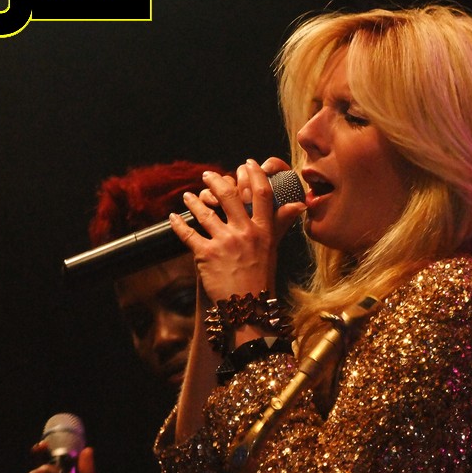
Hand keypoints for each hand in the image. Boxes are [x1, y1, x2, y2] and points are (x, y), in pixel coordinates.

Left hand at [170, 158, 304, 304]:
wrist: (247, 308)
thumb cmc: (261, 278)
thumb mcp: (274, 249)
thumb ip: (280, 224)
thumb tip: (298, 206)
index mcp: (263, 231)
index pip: (261, 194)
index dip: (255, 175)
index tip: (248, 164)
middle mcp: (245, 233)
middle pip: (230, 195)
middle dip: (216, 181)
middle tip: (208, 176)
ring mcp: (225, 243)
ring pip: (206, 211)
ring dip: (194, 200)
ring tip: (189, 196)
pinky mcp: (206, 255)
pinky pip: (188, 233)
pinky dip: (178, 223)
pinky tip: (173, 217)